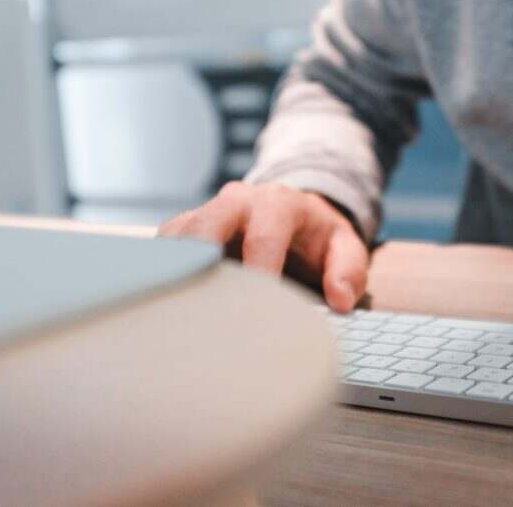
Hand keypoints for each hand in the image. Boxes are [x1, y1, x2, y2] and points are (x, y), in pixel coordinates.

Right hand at [159, 181, 367, 311]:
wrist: (297, 214)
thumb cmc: (319, 238)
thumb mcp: (346, 247)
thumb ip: (349, 270)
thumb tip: (340, 300)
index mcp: (280, 204)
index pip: (263, 238)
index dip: (257, 273)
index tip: (254, 310)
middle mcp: (239, 201)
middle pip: (206, 225)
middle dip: (200, 263)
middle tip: (198, 309)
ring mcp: (209, 210)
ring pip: (179, 234)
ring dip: (176, 270)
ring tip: (177, 311)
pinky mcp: (188, 226)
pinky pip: (164, 245)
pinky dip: (163, 270)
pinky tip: (168, 302)